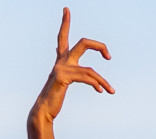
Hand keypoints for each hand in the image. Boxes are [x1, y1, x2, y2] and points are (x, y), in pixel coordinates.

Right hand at [31, 8, 112, 122]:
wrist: (43, 111)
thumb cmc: (53, 97)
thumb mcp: (63, 81)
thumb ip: (69, 71)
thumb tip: (70, 61)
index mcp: (61, 60)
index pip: (63, 37)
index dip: (65, 23)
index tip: (66, 9)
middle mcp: (61, 61)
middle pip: (83, 43)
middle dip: (99, 46)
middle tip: (109, 56)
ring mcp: (61, 69)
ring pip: (90, 70)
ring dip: (103, 81)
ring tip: (111, 91)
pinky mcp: (63, 78)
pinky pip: (86, 77)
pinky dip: (95, 83)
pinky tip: (101, 91)